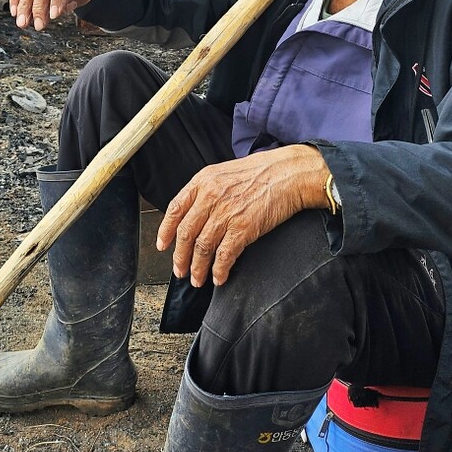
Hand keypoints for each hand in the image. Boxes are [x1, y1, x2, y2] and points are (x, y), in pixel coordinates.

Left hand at [157, 145, 330, 286]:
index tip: (163, 246)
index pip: (175, 209)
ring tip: (197, 279)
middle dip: (180, 257)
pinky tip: (219, 277)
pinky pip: (224, 255)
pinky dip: (219, 270)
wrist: (289, 173)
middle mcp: (210, 197)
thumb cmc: (261, 172)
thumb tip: (194, 215)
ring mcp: (226, 213)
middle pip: (186, 233)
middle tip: (180, 271)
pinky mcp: (243, 228)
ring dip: (197, 268)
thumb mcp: (225, 173)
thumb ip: (207, 191)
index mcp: (203, 181)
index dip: (166, 231)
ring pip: (202, 247)